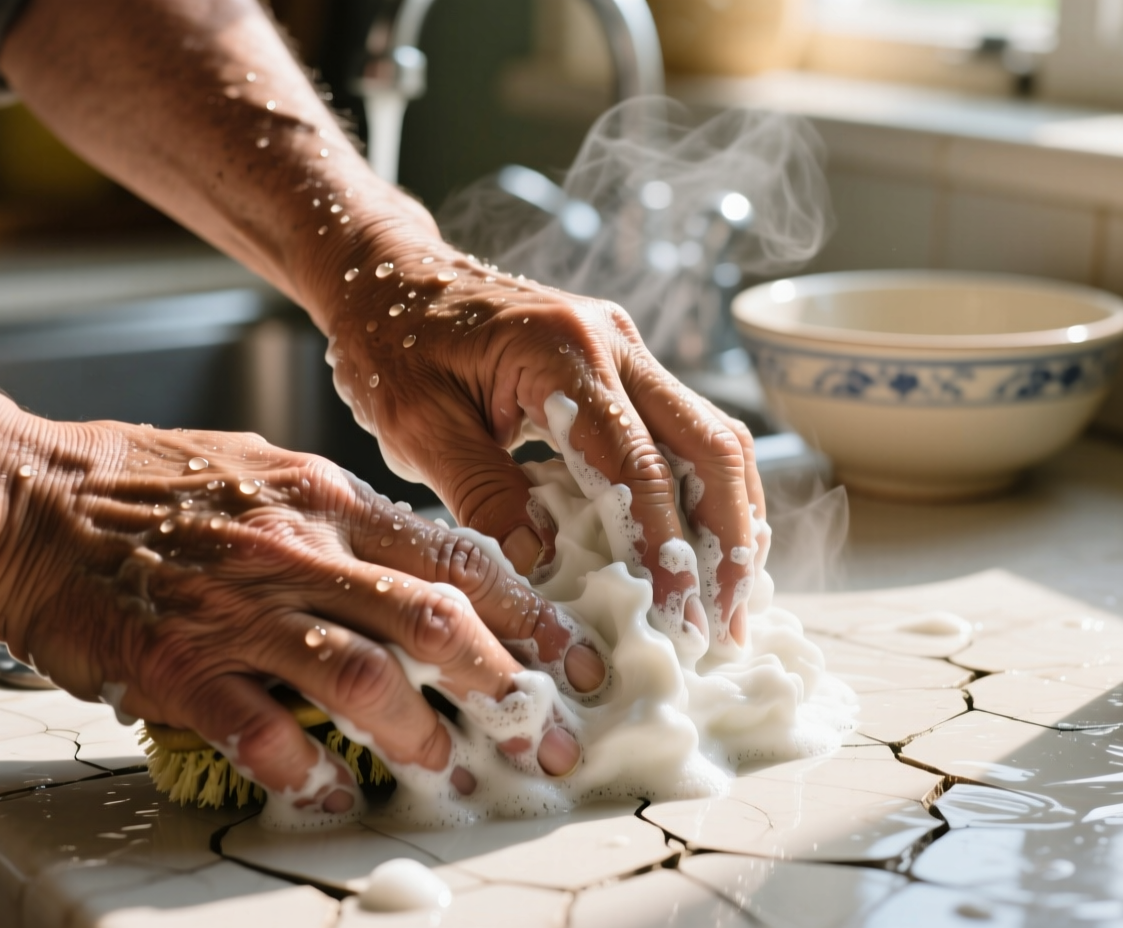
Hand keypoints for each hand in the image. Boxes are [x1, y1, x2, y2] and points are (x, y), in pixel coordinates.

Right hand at [0, 421, 601, 820]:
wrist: (27, 497)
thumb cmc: (145, 483)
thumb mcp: (266, 470)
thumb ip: (344, 519)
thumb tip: (419, 565)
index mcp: (327, 496)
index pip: (457, 554)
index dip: (530, 611)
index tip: (576, 655)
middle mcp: (297, 547)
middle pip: (435, 619)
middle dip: (507, 685)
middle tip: (548, 736)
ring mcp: (238, 608)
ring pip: (363, 675)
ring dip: (419, 734)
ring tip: (451, 770)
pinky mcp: (177, 665)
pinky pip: (258, 730)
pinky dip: (304, 769)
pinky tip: (330, 793)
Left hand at [324, 248, 765, 648]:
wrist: (389, 277)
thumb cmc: (391, 344)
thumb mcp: (417, 425)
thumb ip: (481, 492)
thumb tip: (541, 565)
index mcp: (562, 352)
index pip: (638, 466)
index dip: (666, 551)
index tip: (680, 621)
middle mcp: (614, 342)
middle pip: (710, 445)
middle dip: (730, 542)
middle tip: (728, 624)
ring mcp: (627, 350)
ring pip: (714, 436)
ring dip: (732, 519)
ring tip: (732, 598)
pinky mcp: (625, 366)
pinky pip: (687, 431)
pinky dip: (705, 493)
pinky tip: (706, 548)